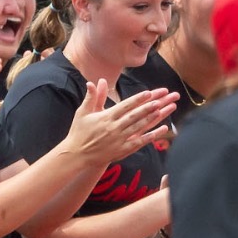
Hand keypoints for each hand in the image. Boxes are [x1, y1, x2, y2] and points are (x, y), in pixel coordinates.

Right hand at [61, 79, 177, 166]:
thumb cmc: (79, 132)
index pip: (124, 106)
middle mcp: (113, 128)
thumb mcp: (82, 112)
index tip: (148, 93)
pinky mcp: (121, 150)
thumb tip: (93, 82)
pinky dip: (150, 136)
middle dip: (147, 108)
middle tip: (159, 100)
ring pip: (138, 127)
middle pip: (134, 116)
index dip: (137, 99)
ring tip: (161, 110)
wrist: (76, 155)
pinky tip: (161, 131)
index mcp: (105, 117)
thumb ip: (91, 97)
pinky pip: (138, 142)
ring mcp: (118, 140)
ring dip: (150, 119)